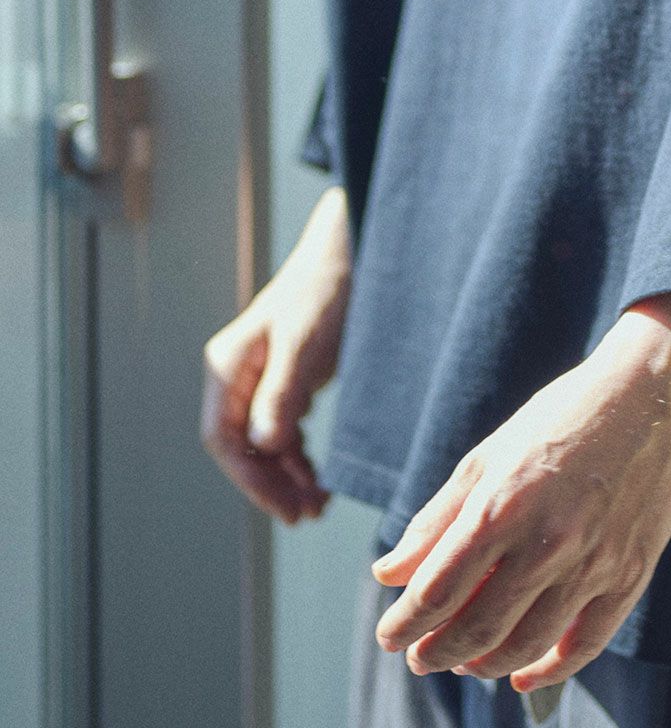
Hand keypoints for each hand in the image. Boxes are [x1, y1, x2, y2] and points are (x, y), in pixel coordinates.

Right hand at [200, 183, 351, 525]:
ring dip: (285, 476)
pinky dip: (297, 456)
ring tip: (316, 505)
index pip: (222, 438)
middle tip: (305, 516)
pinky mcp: (286, 378)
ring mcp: (260, 376)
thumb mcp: (306, 342)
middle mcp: (237, 374)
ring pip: (262, 442)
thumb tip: (263, 447)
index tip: (284, 508)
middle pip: (240, 446)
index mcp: (228, 365)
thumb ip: (282, 393)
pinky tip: (316, 478)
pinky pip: (281, 429)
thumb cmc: (327, 289)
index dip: (250, 479)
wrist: (354, 250)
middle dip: (270, 484)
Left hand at [370, 291, 670, 691]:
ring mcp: (593, 563)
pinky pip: (586, 643)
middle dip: (436, 652)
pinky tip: (524, 677)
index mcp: (502, 506)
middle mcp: (546, 542)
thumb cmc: (564, 415)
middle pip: (476, 628)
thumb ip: (438, 517)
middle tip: (419, 657)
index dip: (403, 624)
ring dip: (483, 665)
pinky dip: (550, 672)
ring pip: (526, 645)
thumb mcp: (491, 453)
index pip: (436, 591)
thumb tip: (389, 573)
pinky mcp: (630, 573)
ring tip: (465, 663)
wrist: (653, 393)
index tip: (389, 636)